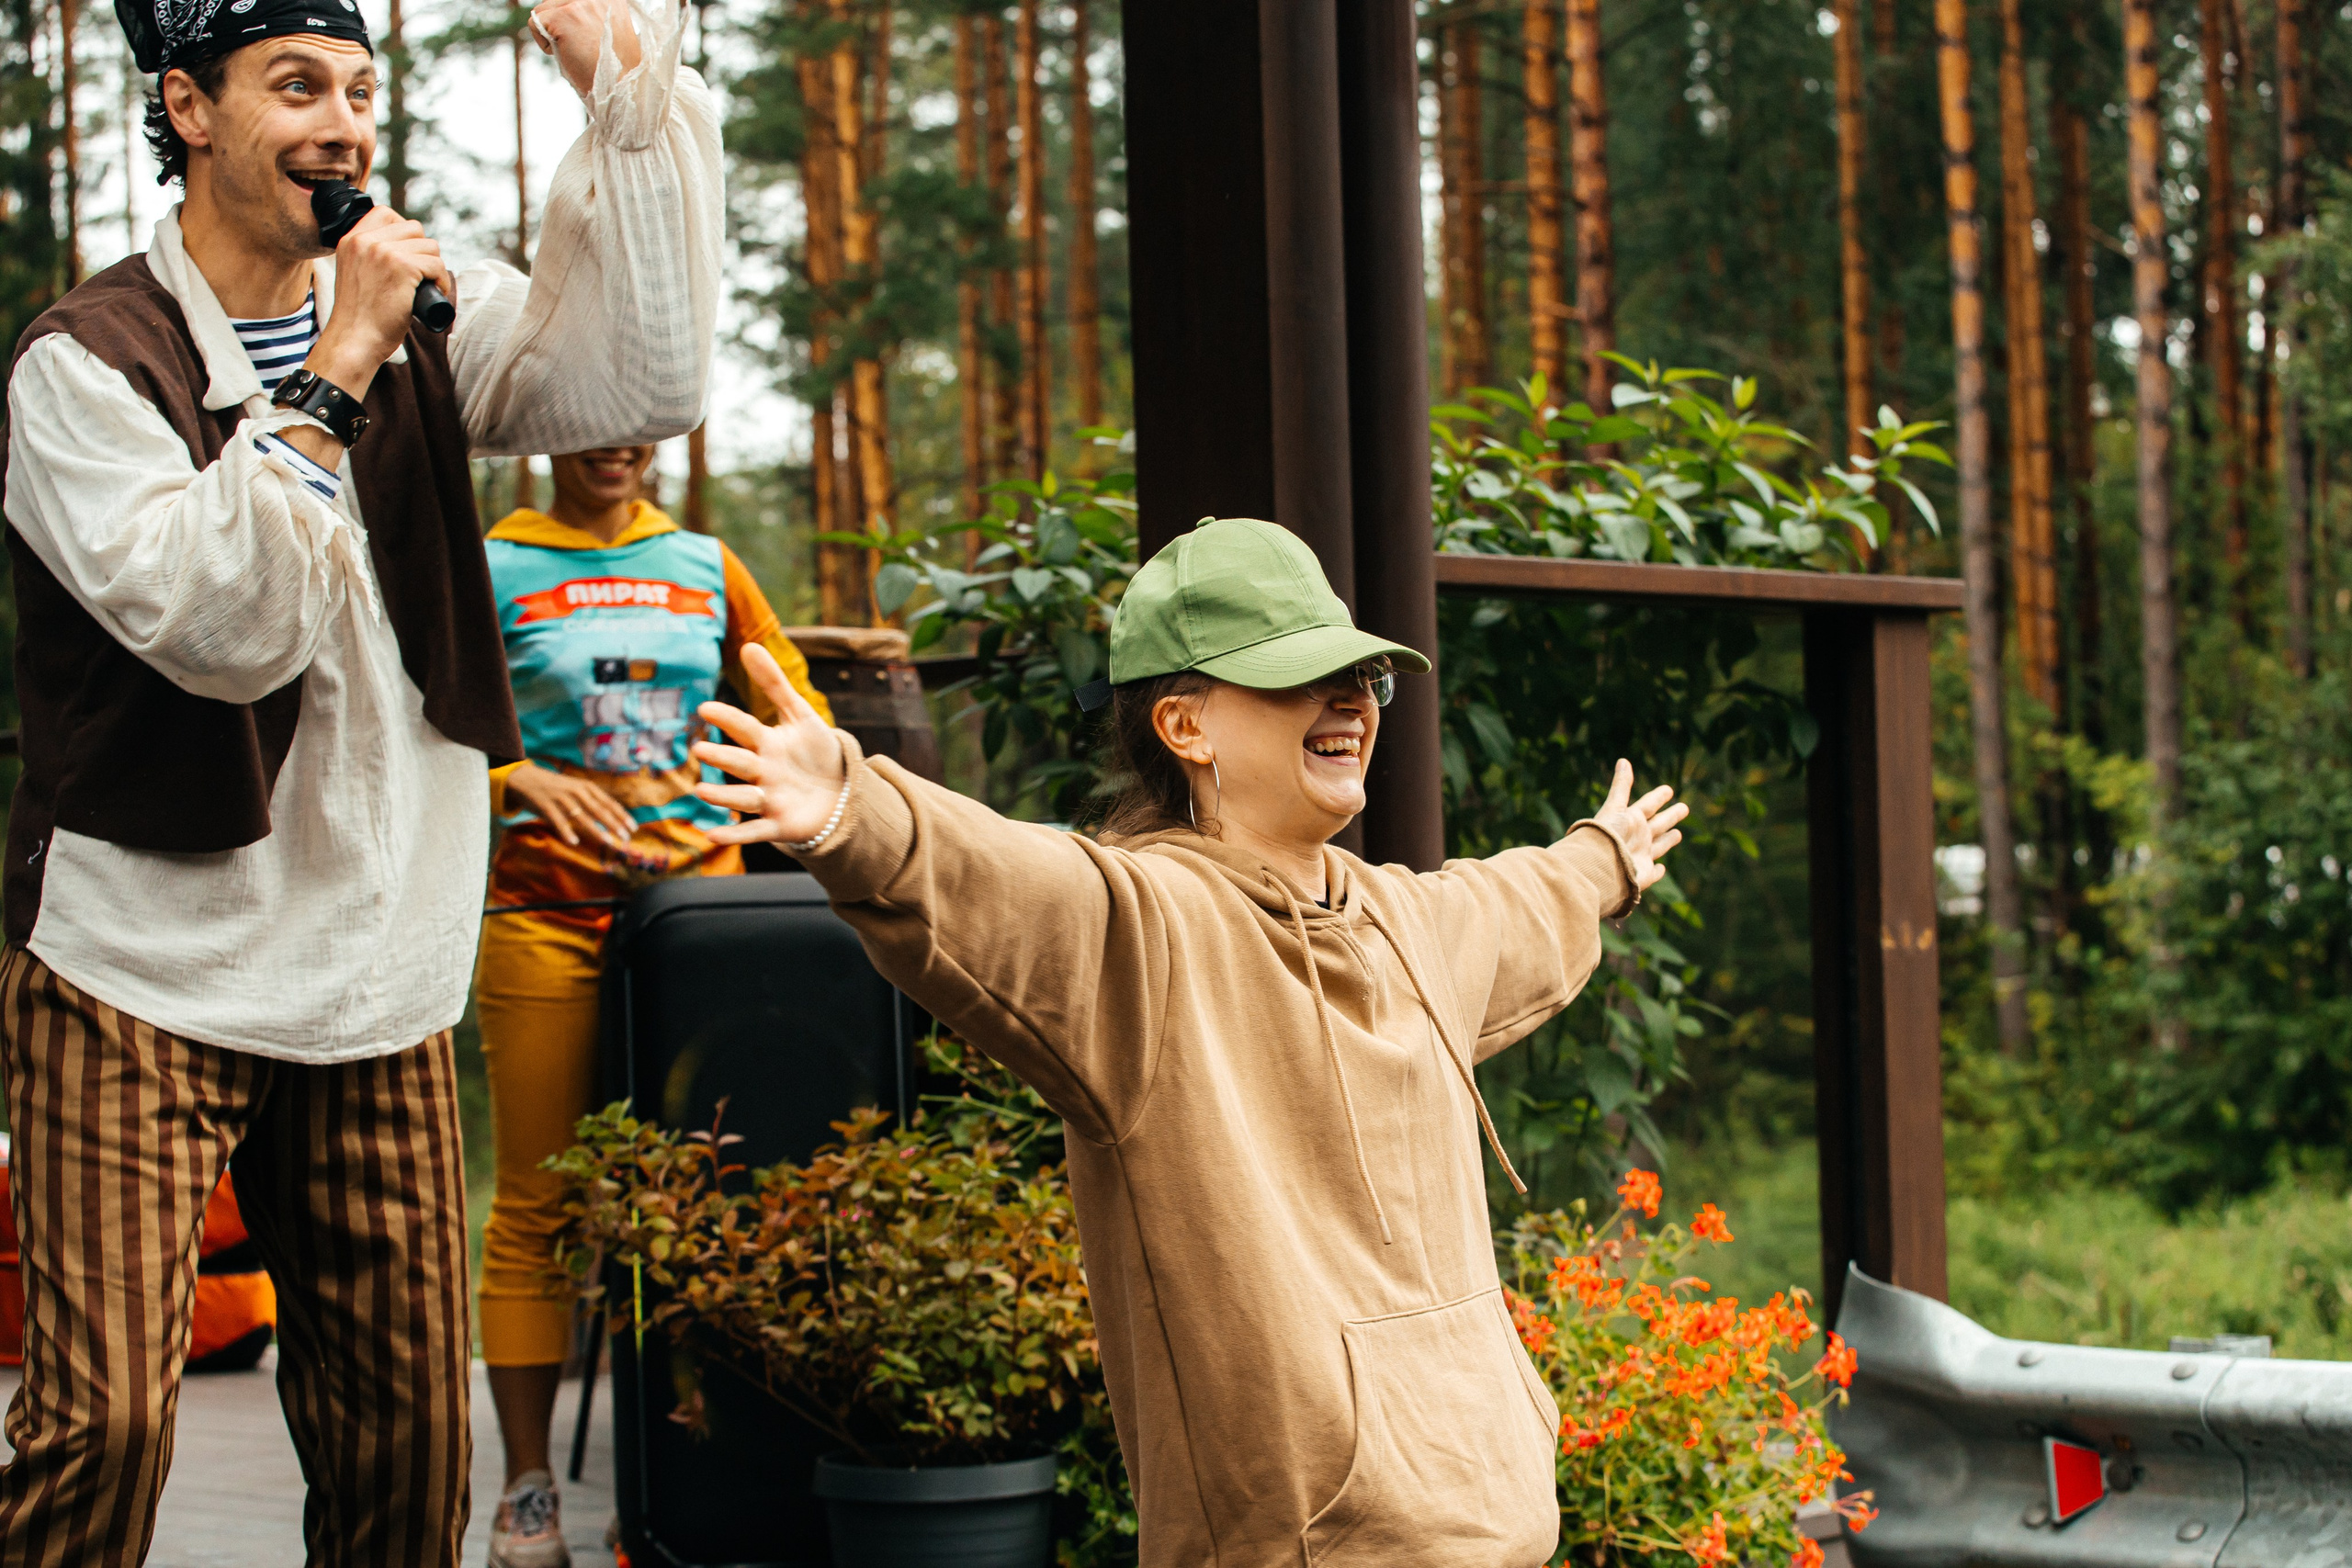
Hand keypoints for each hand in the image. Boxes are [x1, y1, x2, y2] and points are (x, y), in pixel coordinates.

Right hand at [305, 204, 452, 398]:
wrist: (354, 340)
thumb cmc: (359, 317)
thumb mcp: (355, 273)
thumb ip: (369, 255)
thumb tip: (403, 244)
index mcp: (351, 239)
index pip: (385, 212)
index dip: (404, 231)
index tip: (409, 254)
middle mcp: (364, 240)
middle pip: (413, 228)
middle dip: (422, 250)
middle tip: (420, 274)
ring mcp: (384, 252)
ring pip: (429, 245)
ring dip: (434, 266)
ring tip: (427, 285)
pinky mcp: (403, 267)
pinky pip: (436, 265)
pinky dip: (441, 280)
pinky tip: (434, 292)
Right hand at [505, 762, 637, 847]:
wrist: (526, 778)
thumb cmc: (557, 787)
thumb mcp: (577, 788)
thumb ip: (593, 800)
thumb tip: (613, 817)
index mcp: (587, 787)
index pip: (609, 803)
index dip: (622, 816)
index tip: (634, 828)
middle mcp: (576, 791)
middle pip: (599, 810)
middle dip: (614, 824)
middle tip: (626, 838)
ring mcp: (561, 798)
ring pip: (582, 816)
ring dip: (595, 830)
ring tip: (607, 841)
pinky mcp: (546, 806)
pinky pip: (558, 821)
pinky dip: (566, 831)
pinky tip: (574, 841)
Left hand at [529, 0, 645, 96]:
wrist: (621, 88)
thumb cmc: (612, 69)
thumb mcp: (605, 31)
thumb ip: (588, 15)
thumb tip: (557, 9)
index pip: (569, 0)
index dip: (570, 20)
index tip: (585, 40)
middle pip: (555, 2)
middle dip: (559, 25)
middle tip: (581, 48)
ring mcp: (579, 3)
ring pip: (542, 9)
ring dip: (551, 33)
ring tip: (575, 51)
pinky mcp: (562, 17)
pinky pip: (535, 22)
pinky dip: (544, 44)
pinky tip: (567, 55)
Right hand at [691, 643, 849, 846]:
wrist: (841, 792)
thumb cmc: (816, 752)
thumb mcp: (800, 715)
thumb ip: (774, 683)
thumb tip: (748, 646)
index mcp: (768, 744)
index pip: (746, 728)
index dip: (729, 719)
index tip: (705, 709)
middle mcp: (764, 772)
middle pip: (741, 764)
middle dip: (722, 758)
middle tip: (699, 750)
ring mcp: (769, 799)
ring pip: (743, 799)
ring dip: (723, 797)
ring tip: (701, 791)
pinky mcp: (780, 825)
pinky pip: (755, 831)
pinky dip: (735, 835)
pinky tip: (712, 835)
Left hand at [1588, 759, 1688, 894]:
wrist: (1599, 868)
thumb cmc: (1606, 837)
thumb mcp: (1614, 808)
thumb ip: (1621, 786)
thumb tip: (1623, 759)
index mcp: (1630, 821)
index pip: (1647, 805)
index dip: (1658, 797)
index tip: (1669, 789)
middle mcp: (1636, 838)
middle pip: (1658, 824)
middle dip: (1670, 816)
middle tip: (1684, 807)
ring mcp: (1640, 857)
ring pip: (1658, 846)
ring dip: (1667, 840)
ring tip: (1677, 834)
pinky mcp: (1642, 877)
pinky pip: (1652, 874)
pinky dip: (1658, 872)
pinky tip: (1661, 869)